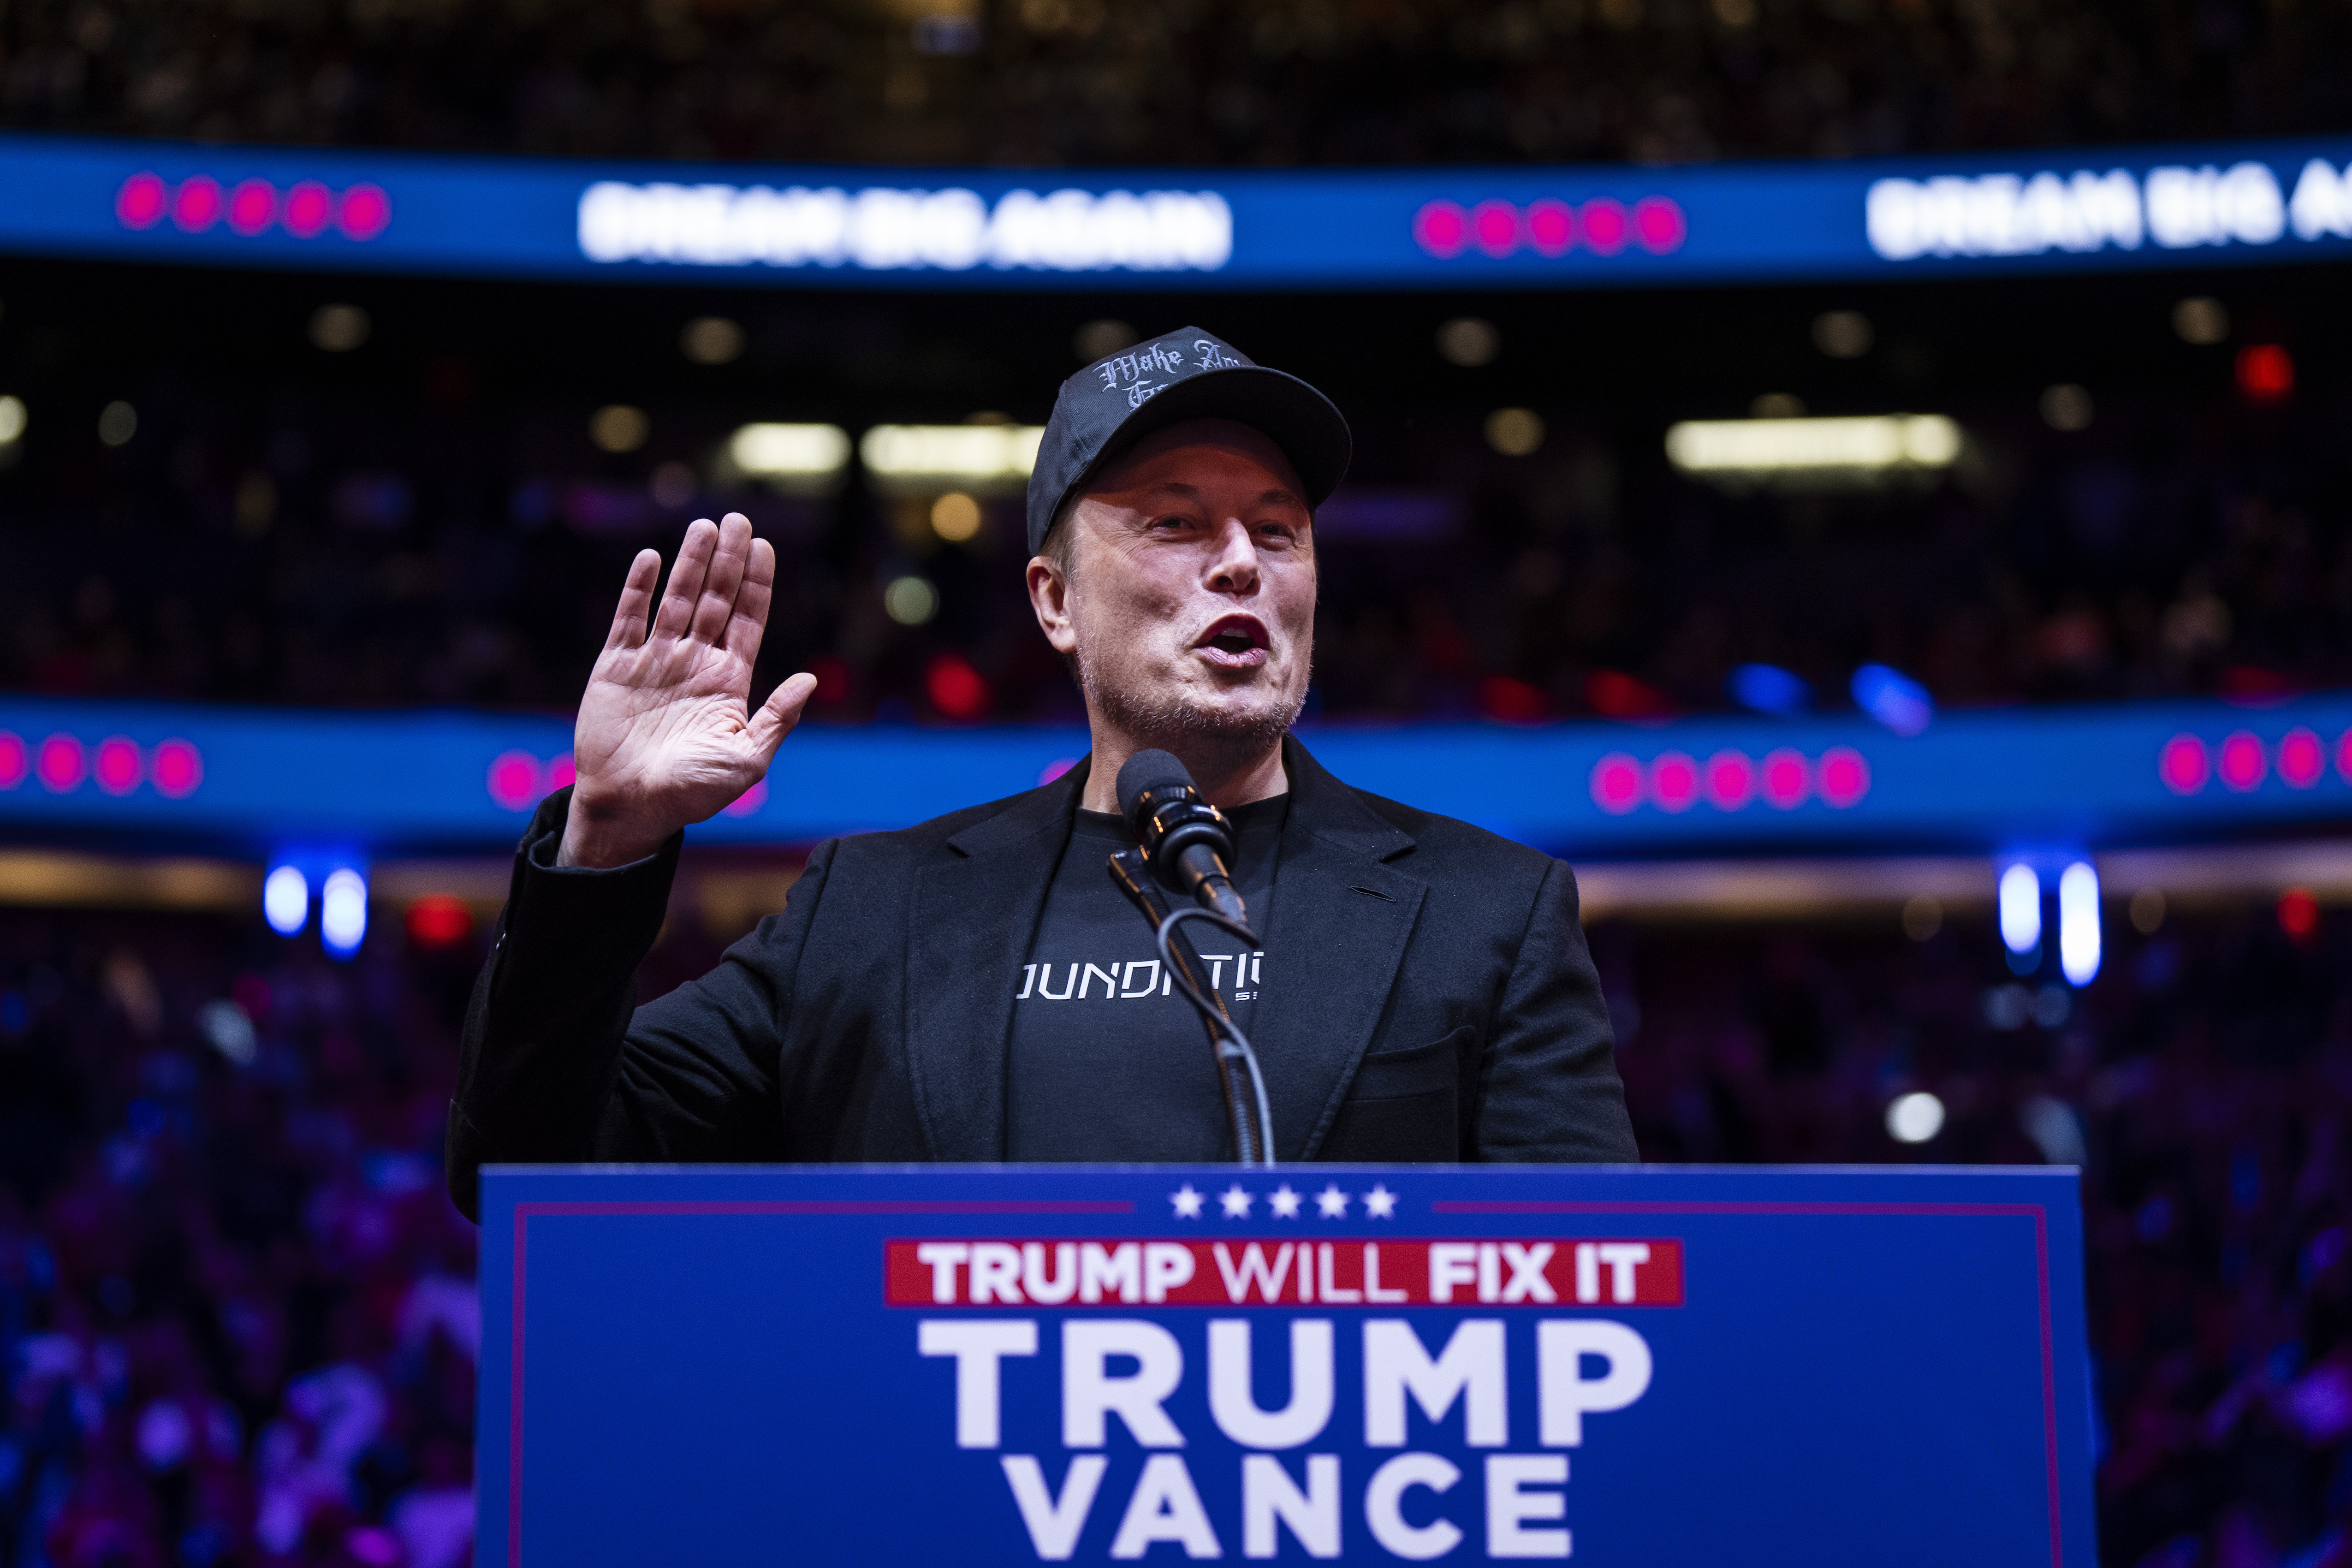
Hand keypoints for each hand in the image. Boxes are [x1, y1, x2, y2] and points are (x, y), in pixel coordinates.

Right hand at [558, 513, 816, 867]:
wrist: (632, 808)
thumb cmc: (693, 792)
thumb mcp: (747, 760)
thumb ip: (778, 719)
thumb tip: (810, 679)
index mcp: (729, 681)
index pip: (748, 620)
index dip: (757, 583)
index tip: (765, 547)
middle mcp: (695, 663)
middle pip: (716, 600)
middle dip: (728, 560)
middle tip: (738, 518)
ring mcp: (656, 661)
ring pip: (677, 600)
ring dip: (690, 564)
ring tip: (703, 526)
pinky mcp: (617, 667)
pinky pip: (629, 620)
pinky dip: (638, 589)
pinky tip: (651, 559)